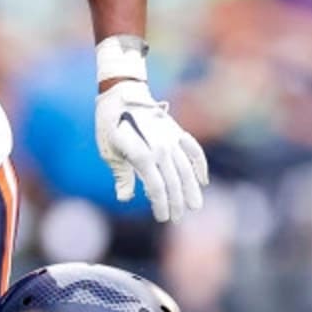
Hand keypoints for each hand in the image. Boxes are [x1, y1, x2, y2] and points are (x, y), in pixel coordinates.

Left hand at [95, 81, 208, 222]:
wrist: (122, 94)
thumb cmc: (110, 125)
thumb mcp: (109, 151)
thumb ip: (121, 175)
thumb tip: (125, 198)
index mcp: (142, 154)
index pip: (156, 187)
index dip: (161, 204)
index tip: (162, 218)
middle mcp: (161, 147)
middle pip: (173, 181)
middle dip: (176, 202)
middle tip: (177, 218)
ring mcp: (171, 139)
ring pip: (186, 169)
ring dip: (191, 189)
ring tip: (195, 206)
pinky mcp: (177, 131)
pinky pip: (193, 150)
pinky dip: (199, 165)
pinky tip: (202, 180)